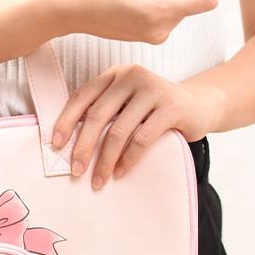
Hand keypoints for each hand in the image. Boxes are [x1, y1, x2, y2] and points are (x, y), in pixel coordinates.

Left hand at [51, 64, 226, 188]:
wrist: (199, 105)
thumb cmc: (153, 110)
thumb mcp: (126, 105)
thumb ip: (104, 113)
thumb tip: (69, 144)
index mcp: (115, 74)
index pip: (82, 96)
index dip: (66, 121)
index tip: (55, 145)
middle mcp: (132, 76)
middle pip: (97, 115)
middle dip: (83, 147)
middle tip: (74, 171)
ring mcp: (153, 89)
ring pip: (118, 131)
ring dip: (104, 160)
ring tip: (98, 180)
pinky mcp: (171, 107)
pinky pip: (142, 139)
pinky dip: (128, 159)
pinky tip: (120, 172)